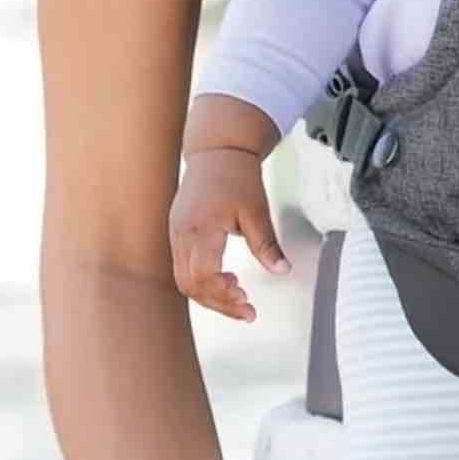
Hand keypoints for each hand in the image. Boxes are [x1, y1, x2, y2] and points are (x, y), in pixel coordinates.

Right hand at [169, 148, 289, 320]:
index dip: (223, 296)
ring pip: (183, 279)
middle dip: (218, 303)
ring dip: (209, 294)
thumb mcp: (257, 210)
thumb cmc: (237, 175)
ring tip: (238, 296)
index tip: (247, 301)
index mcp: (201, 228)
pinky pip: (183, 267)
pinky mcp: (177, 232)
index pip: (203, 275)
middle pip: (190, 284)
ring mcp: (176, 233)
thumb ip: (267, 244)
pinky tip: (224, 281)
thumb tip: (282, 270)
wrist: (218, 150)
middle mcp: (182, 233)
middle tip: (246, 310)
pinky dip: (202, 281)